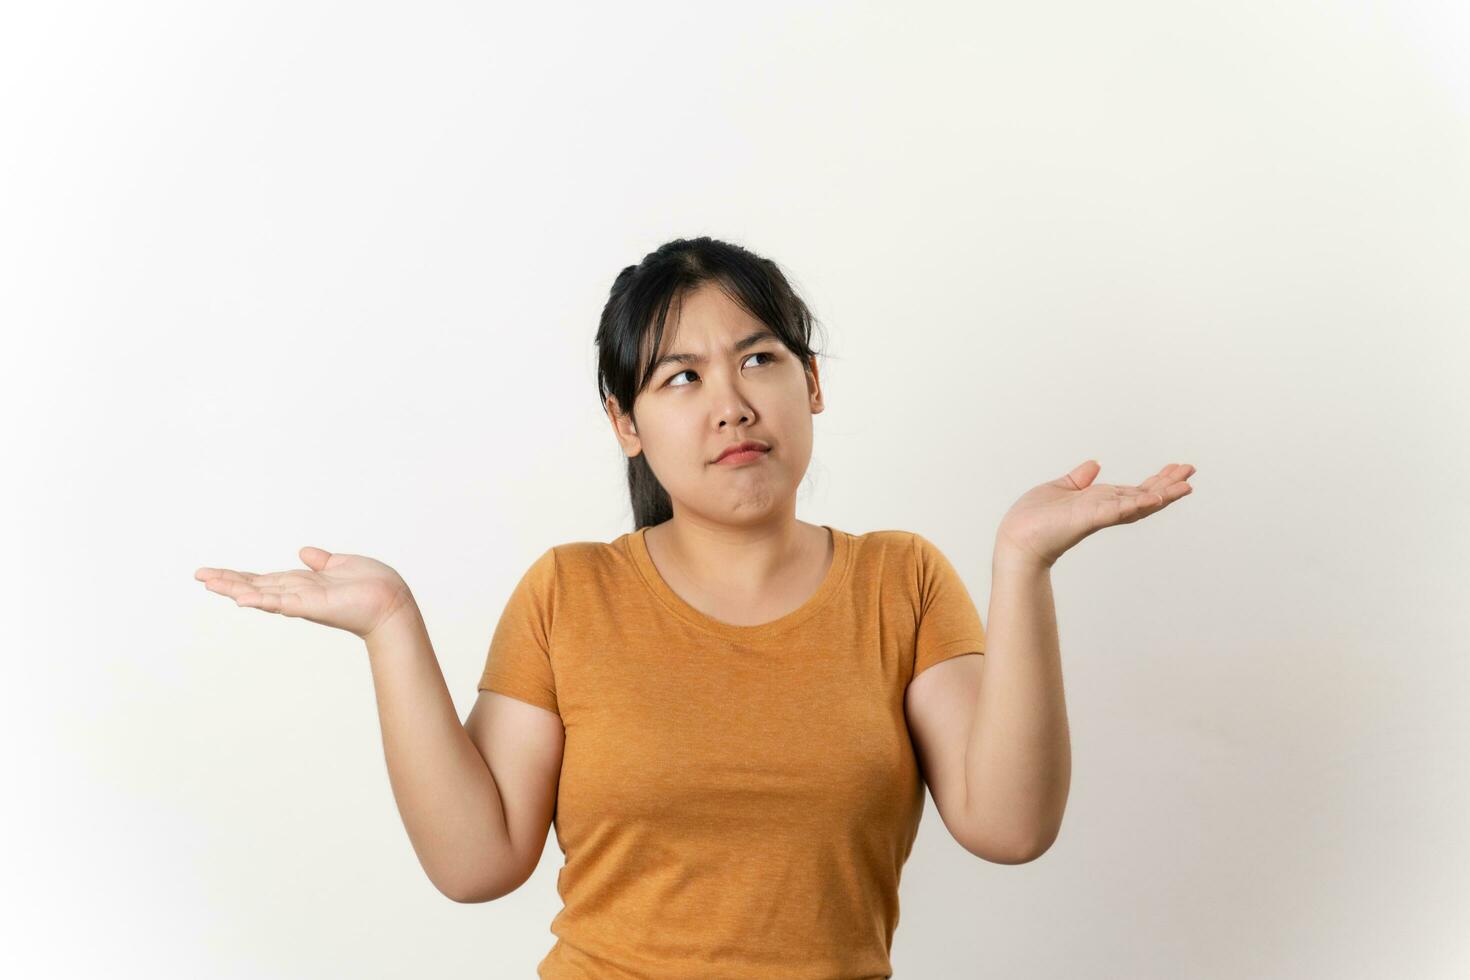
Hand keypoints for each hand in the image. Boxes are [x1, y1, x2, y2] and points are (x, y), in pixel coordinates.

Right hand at [194, 547, 416, 640]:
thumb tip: (305, 552)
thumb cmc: (372, 587)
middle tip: (198, 576)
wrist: (392, 603)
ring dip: (235, 589)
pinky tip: (241, 599)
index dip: (239, 576)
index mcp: (302, 584)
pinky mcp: (314, 606)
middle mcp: (298, 594)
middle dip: (227, 581)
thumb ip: (322, 561)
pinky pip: (284, 603)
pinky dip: (263, 600)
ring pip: (262, 594)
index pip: (264, 578)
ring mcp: (303, 601)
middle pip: (256, 585)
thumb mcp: (342, 565)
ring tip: (209, 584)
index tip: (213, 573)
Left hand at [995, 460, 1194, 568]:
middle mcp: (1103, 510)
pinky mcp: (1086, 518)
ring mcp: (1097, 515)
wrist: (1016, 539)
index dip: (1157, 481)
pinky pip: (1114, 511)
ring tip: (1185, 485)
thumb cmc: (1034, 520)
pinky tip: (1155, 499)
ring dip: (1162, 495)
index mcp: (1099, 502)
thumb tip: (1093, 464)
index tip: (1177, 468)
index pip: (1135, 490)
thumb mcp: (1061, 489)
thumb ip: (1079, 479)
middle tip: (1192, 471)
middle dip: (1168, 485)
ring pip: (1136, 504)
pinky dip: (1134, 504)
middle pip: (1144, 497)